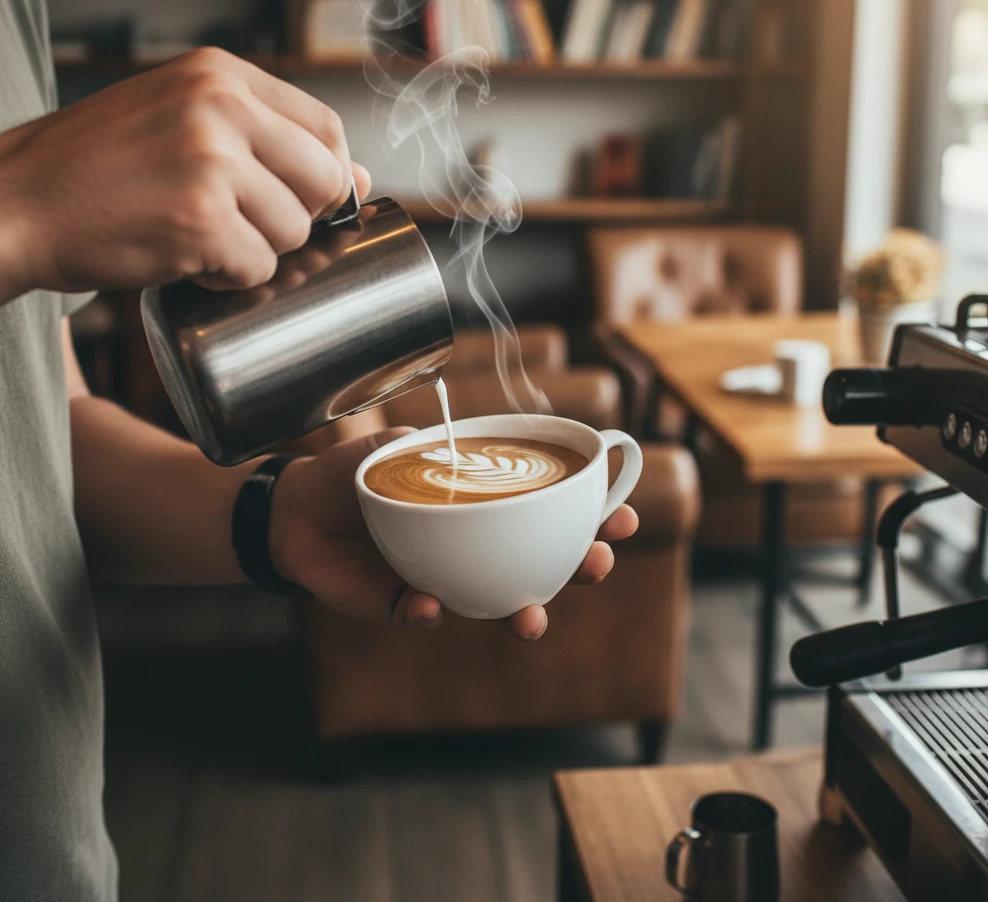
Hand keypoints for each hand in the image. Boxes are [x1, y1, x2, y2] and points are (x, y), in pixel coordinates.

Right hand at [0, 47, 371, 297]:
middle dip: (296, 217)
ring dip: (256, 250)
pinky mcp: (200, 220)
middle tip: (243, 223)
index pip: (327, 127)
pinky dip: (227, 278)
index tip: (298, 197)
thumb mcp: (181, 120)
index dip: (327, 174)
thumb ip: (267, 138)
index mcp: (221, 74)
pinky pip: (258, 268)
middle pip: (324, 181)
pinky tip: (185, 258)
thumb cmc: (98, 168)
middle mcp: (222, 106)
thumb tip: (361, 179)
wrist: (15, 201)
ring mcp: (211, 162)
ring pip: (294, 231)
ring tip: (200, 235)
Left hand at [268, 428, 639, 640]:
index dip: (588, 514)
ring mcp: (444, 575)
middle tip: (599, 562)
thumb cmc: (347, 473)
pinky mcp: (404, 603)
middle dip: (579, 565)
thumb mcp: (384, 448)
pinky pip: (426, 614)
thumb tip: (452, 442)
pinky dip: (431, 611)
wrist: (292, 514)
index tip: (621, 514)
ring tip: (533, 617)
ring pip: (497, 600)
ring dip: (523, 610)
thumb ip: (418, 444)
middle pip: (541, 559)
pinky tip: (430, 604)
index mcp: (479, 501)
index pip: (545, 509)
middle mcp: (472, 542)